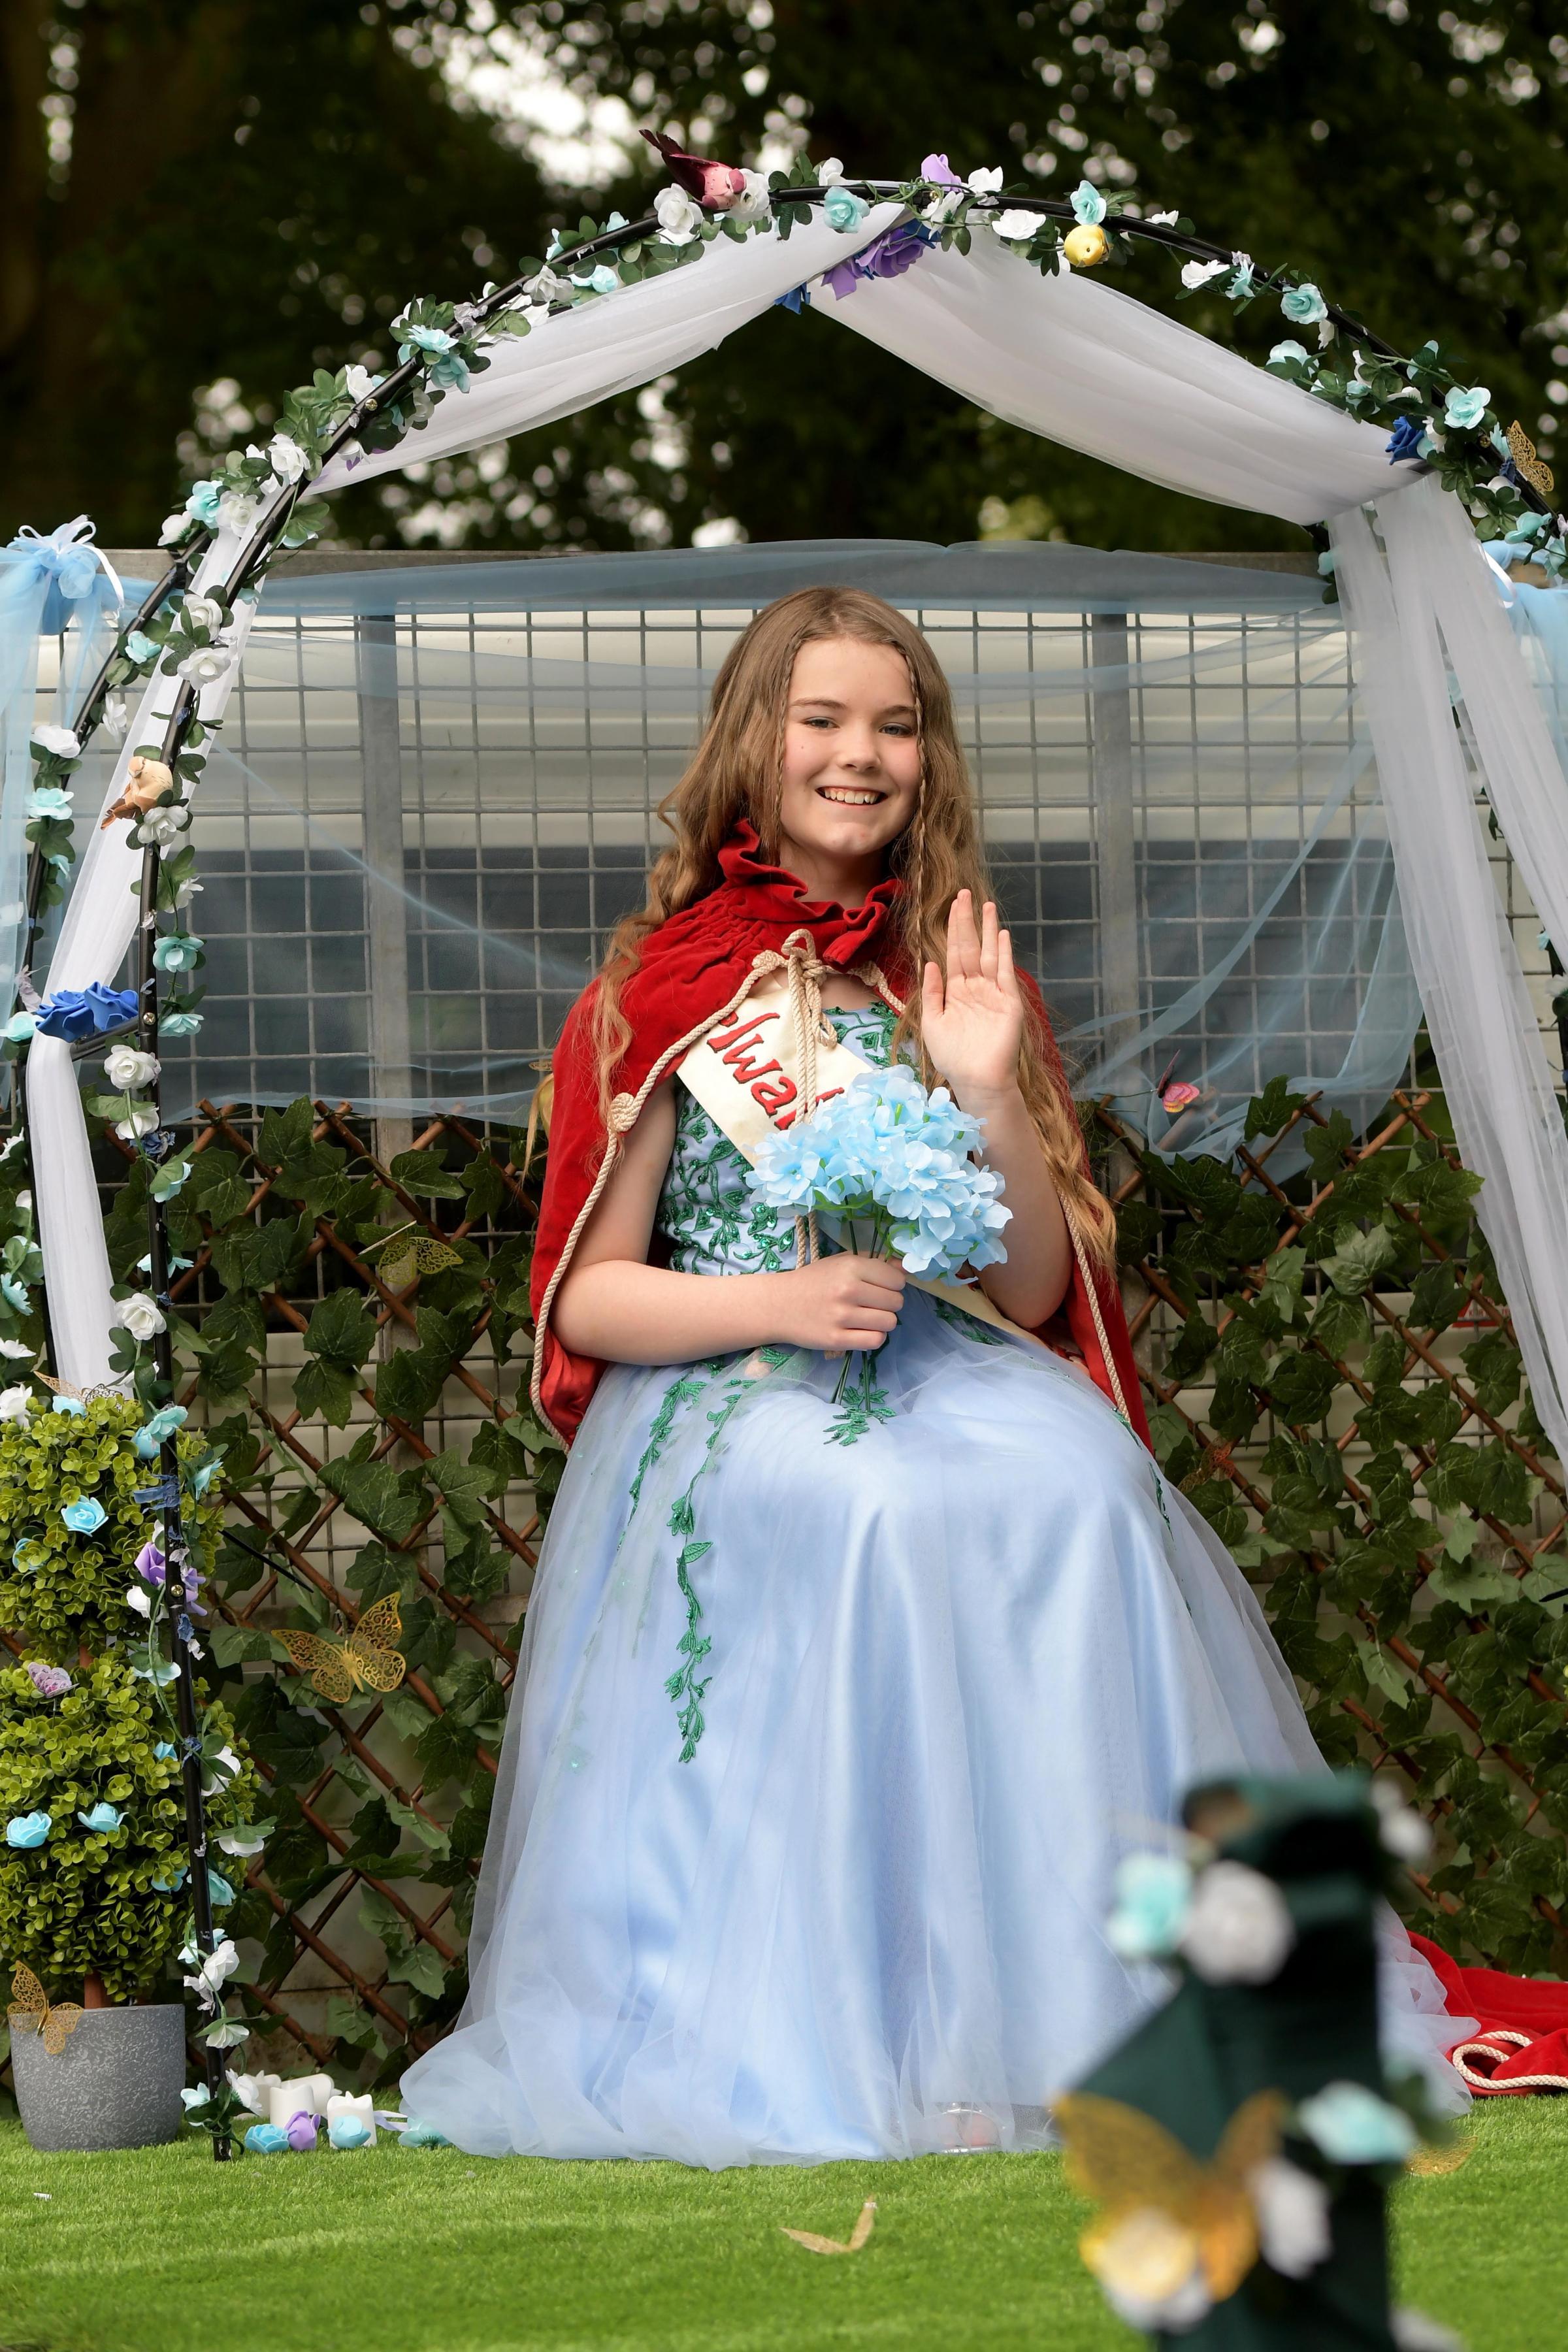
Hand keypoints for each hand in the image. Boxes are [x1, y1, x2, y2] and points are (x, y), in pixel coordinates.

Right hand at [774, 1252, 906, 1353]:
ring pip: (889, 1322)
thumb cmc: (813, 1281)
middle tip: (871, 1304)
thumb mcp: (840, 1263)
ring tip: (866, 1318)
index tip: (880, 1287)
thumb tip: (906, 1268)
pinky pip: (875, 1341)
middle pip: (896, 1302)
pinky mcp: (837, 1340)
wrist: (777, 1305)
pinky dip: (874, 1337)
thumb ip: (874, 1263)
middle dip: (888, 1303)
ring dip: (882, 1321)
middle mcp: (848, 1290)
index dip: (893, 1284)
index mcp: (851, 1267)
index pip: (896, 1280)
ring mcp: (842, 1317)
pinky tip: (862, 1331)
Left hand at [920, 890, 1024, 1107]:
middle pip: (970, 947)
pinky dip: (1003, 954)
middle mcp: (974, 988)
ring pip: (989, 954)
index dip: (953, 929)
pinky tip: (1002, 935)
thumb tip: (930, 962)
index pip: (953, 953)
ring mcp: (993, 993)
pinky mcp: (1008, 1003)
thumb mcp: (932, 1022)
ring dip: (988, 930)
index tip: (953, 905)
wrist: (976, 1080)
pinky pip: (1005, 973)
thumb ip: (931, 992)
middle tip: (964, 893)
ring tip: (987, 906)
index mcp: (955, 992)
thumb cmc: (952, 1057)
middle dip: (967, 921)